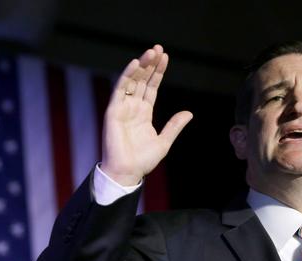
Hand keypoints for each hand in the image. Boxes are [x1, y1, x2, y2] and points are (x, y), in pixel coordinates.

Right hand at [100, 45, 192, 185]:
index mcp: (143, 113)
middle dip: (150, 64)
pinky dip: (127, 76)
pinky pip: (120, 90)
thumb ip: (174, 126)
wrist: (128, 172)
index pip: (151, 87)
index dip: (158, 72)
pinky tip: (136, 64)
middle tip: (158, 48)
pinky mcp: (113, 111)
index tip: (166, 57)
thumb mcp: (164, 141)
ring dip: (141, 66)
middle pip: (142, 80)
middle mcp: (132, 107)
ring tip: (151, 52)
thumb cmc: (143, 160)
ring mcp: (122, 108)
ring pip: (132, 81)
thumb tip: (189, 113)